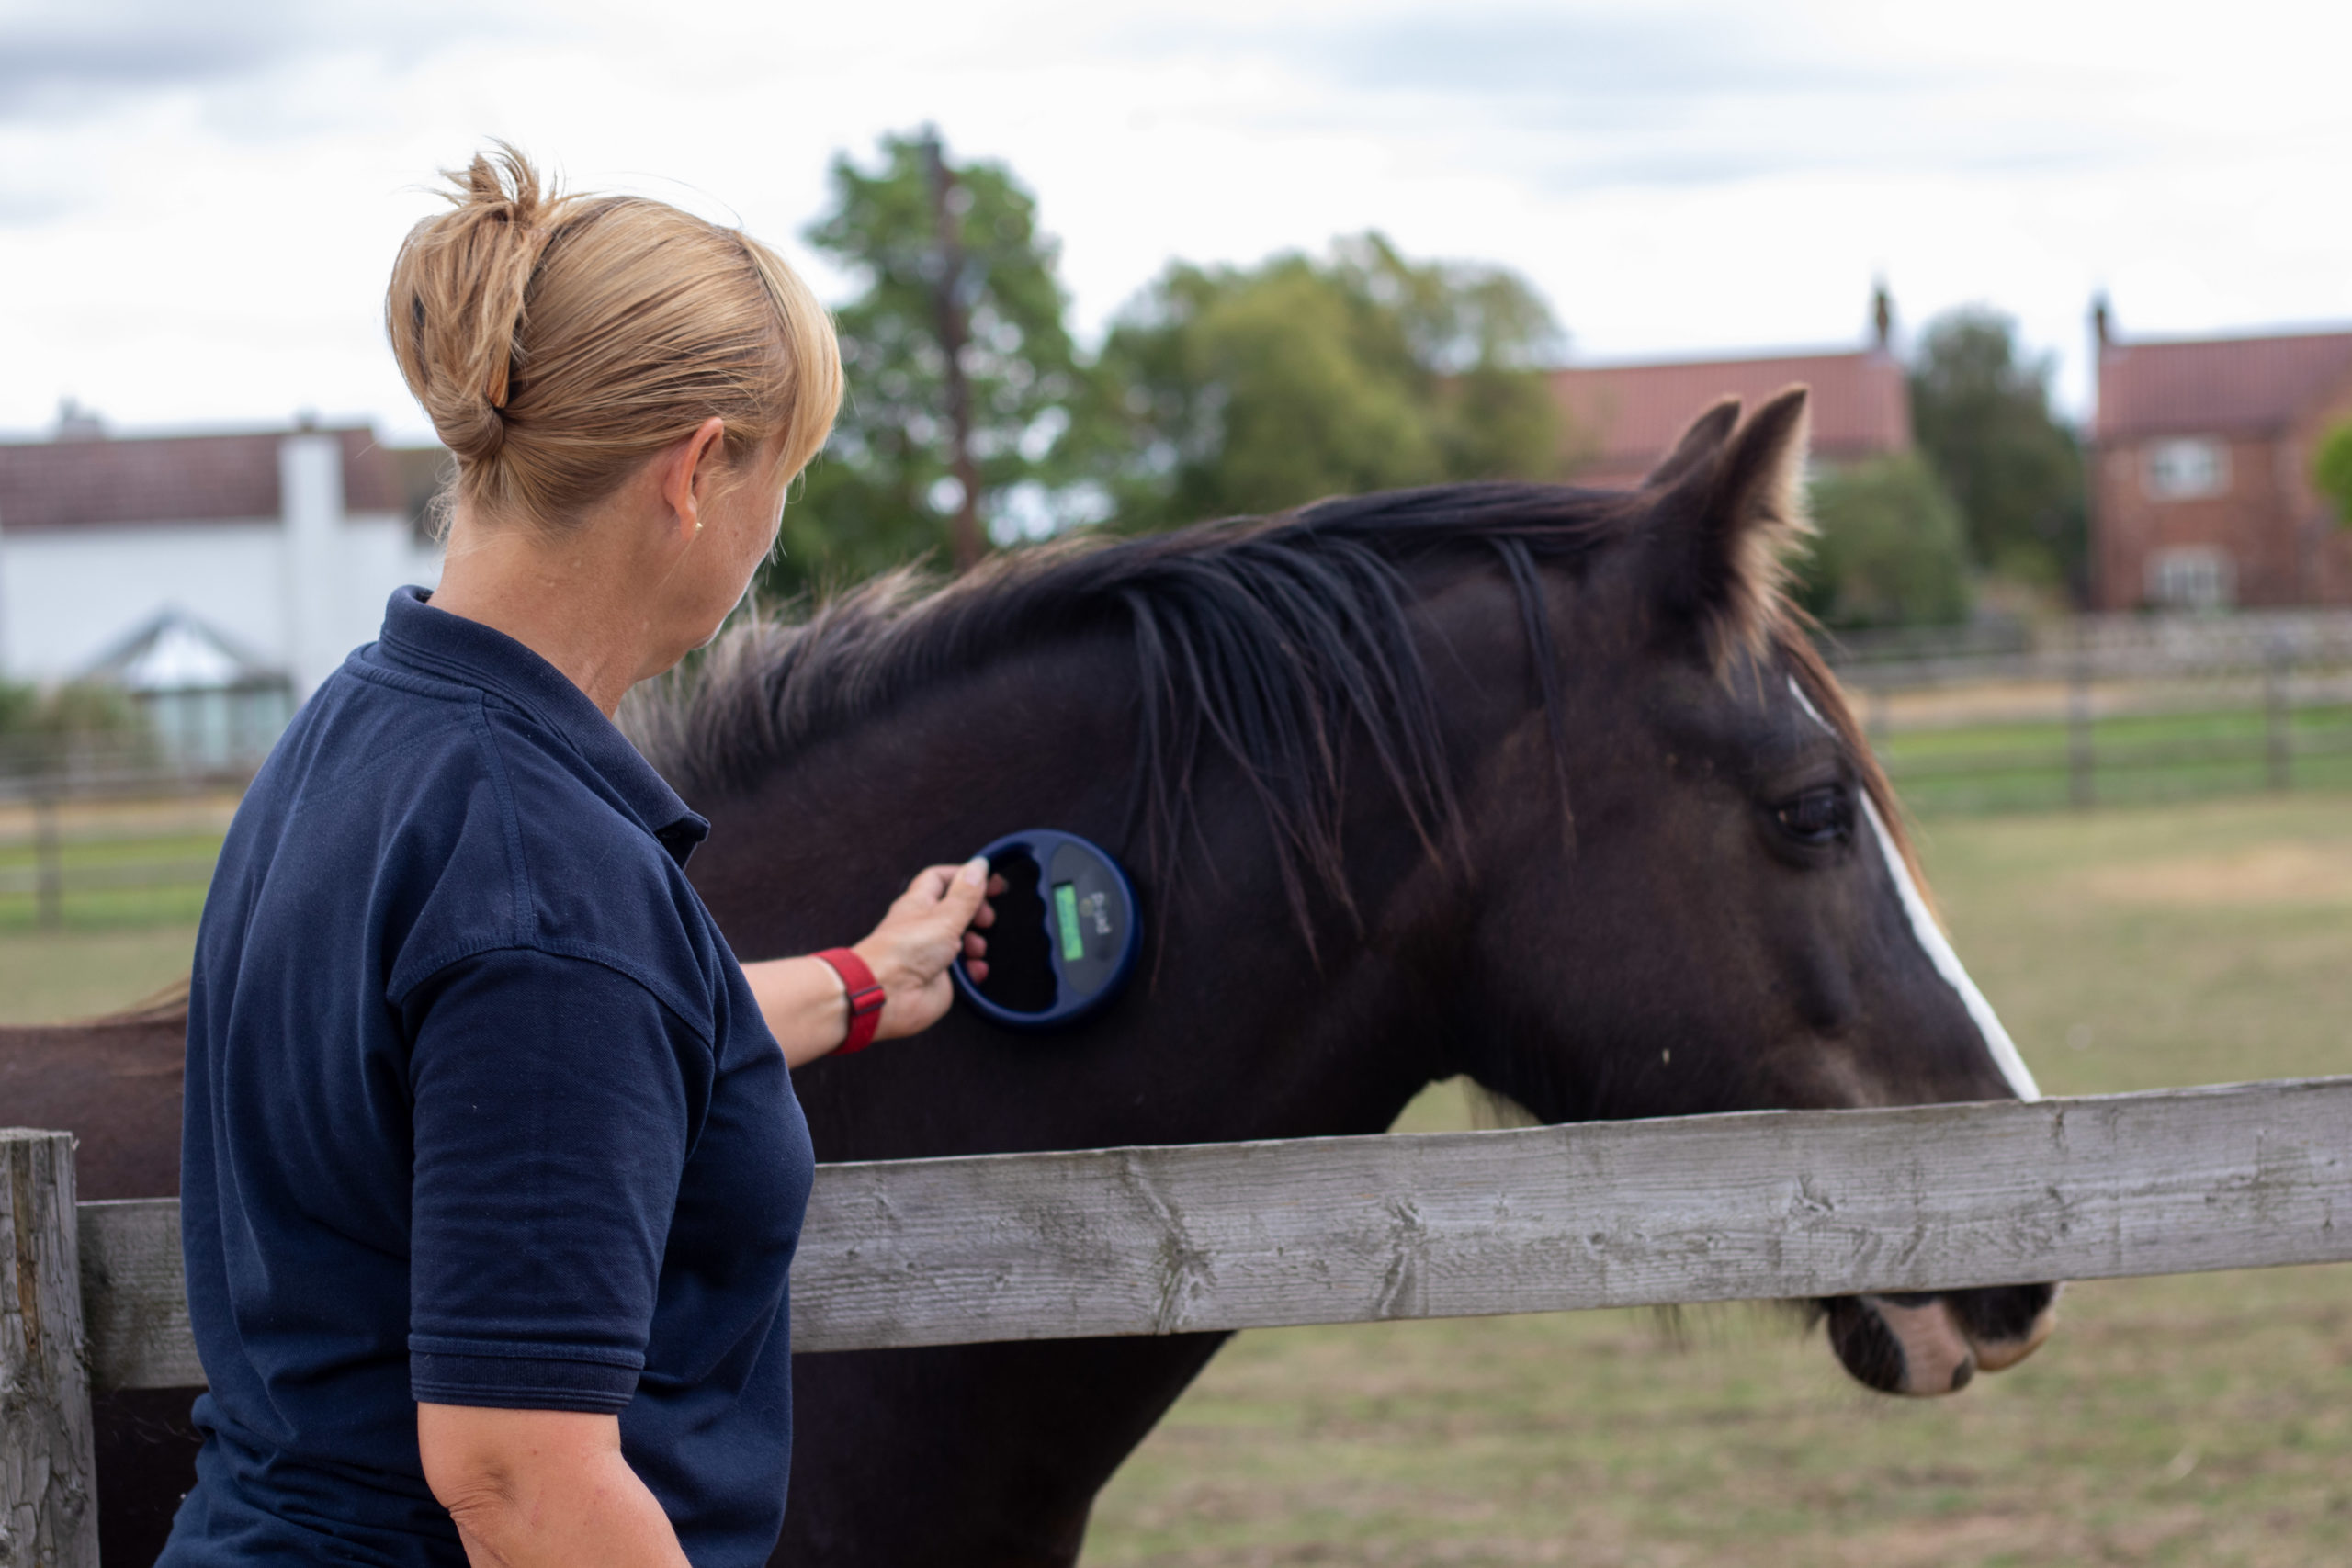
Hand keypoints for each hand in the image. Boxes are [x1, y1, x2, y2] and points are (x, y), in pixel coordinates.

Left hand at [851, 858, 1002, 1040]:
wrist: (886, 994)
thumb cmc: (903, 951)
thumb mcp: (945, 915)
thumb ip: (966, 893)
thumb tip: (978, 866)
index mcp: (919, 903)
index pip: (942, 879)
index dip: (966, 877)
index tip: (992, 882)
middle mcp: (923, 927)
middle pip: (955, 911)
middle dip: (975, 913)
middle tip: (986, 919)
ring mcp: (930, 954)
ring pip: (960, 942)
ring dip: (975, 943)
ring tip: (976, 949)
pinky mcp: (937, 979)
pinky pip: (962, 972)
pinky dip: (973, 970)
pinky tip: (975, 971)